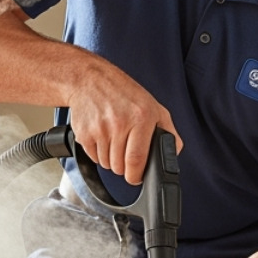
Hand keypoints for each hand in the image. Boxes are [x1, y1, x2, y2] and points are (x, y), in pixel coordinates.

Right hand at [68, 61, 181, 185]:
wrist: (90, 79)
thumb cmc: (124, 93)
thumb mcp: (154, 107)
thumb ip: (168, 132)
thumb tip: (173, 154)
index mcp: (141, 117)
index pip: (137, 159)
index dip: (136, 175)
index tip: (137, 177)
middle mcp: (120, 123)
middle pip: (120, 166)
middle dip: (124, 168)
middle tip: (126, 153)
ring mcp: (99, 129)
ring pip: (107, 164)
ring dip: (111, 160)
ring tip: (115, 141)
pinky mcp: (84, 133)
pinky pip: (93, 158)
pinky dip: (99, 154)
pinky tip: (103, 137)